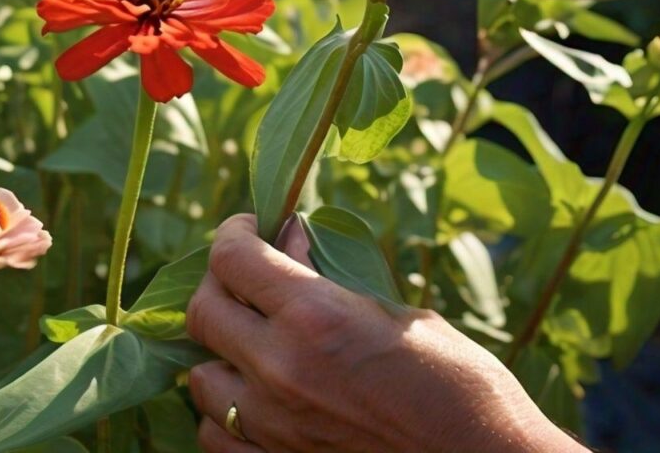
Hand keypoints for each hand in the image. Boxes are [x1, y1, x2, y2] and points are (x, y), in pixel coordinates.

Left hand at [186, 215, 585, 452]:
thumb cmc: (460, 385)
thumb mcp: (397, 313)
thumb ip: (330, 277)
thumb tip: (288, 239)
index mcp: (314, 317)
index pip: (231, 257)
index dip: (234, 232)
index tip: (250, 228)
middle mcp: (281, 371)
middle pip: (202, 312)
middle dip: (219, 284)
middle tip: (246, 277)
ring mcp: (274, 430)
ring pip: (200, 380)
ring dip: (220, 354)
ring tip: (252, 342)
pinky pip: (216, 437)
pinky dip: (226, 414)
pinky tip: (256, 399)